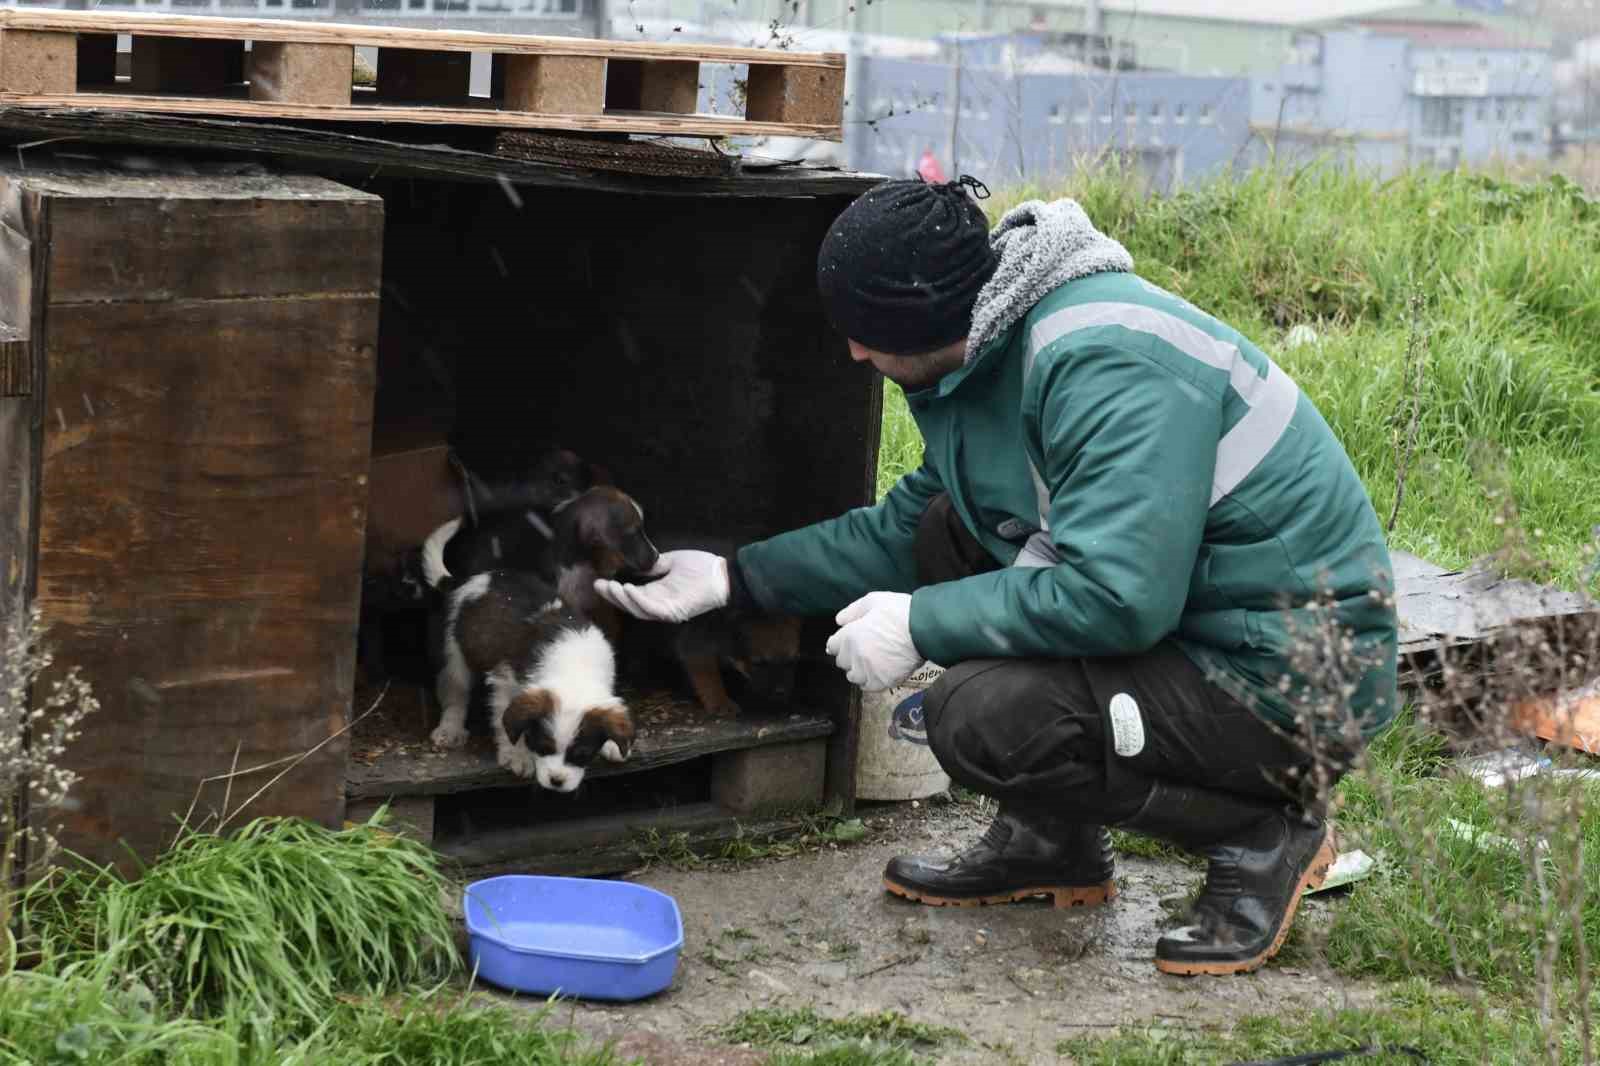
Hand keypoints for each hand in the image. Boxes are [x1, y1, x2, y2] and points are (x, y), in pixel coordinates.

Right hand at [592, 550, 728, 622]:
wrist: (724, 575)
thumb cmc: (703, 568)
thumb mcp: (673, 562)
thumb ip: (656, 565)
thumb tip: (638, 563)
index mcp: (658, 592)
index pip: (632, 595)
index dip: (615, 590)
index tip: (600, 581)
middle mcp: (659, 603)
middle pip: (630, 605)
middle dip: (613, 597)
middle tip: (597, 585)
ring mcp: (666, 609)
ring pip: (638, 609)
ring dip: (622, 599)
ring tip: (610, 587)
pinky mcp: (674, 611)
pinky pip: (652, 608)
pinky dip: (638, 600)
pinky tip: (628, 588)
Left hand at [824, 591, 922, 692]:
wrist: (925, 629)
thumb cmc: (899, 612)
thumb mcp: (873, 601)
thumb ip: (852, 611)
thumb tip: (839, 622)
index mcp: (850, 636)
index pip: (832, 646)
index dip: (840, 642)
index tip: (848, 639)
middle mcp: (855, 657)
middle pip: (842, 662)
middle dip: (849, 654)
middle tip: (863, 647)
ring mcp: (869, 671)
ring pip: (853, 676)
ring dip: (858, 669)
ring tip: (870, 661)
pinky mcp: (883, 681)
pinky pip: (867, 687)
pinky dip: (869, 680)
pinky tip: (877, 671)